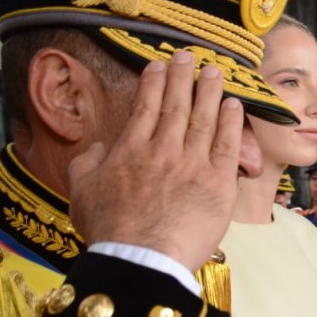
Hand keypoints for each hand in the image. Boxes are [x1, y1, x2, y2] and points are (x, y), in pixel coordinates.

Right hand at [68, 52, 247, 272]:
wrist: (142, 259)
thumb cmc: (111, 232)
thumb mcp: (81, 192)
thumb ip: (87, 163)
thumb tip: (98, 146)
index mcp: (131, 151)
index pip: (146, 107)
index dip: (155, 83)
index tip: (160, 66)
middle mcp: (163, 151)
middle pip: (176, 106)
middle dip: (183, 77)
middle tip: (190, 57)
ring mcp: (193, 165)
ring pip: (203, 120)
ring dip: (210, 92)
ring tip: (215, 72)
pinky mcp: (218, 184)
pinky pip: (228, 146)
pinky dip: (231, 123)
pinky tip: (234, 105)